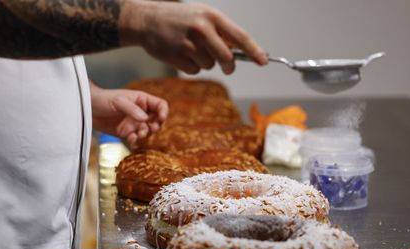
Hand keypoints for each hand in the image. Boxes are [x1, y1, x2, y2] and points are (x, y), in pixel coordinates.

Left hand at [90, 82, 167, 149]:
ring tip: (137, 135)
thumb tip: (146, 119)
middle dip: (155, 127)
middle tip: (148, 129)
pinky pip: (137, 140)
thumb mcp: (119, 101)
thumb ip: (133, 110)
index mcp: (142, 101)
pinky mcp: (127, 133)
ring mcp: (135, 123)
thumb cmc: (103, 99)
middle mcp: (141, 112)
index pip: (160, 105)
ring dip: (145, 135)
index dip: (163, 112)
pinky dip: (136, 142)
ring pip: (148, 132)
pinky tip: (132, 142)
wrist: (87, 108)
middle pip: (157, 121)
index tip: (161, 119)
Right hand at [119, 0, 267, 73]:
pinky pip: (195, 71)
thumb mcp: (203, 16)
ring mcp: (188, 44)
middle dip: (229, 65)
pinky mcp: (177, 57)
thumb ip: (222, 32)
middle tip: (228, 67)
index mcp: (212, 17)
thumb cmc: (179, 18)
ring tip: (192, 48)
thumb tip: (241, 52)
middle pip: (226, 57)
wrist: (147, 20)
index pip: (240, 36)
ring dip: (205, 62)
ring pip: (210, 65)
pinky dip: (192, 66)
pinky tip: (182, 54)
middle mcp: (201, 29)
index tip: (263, 61)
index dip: (254, 51)